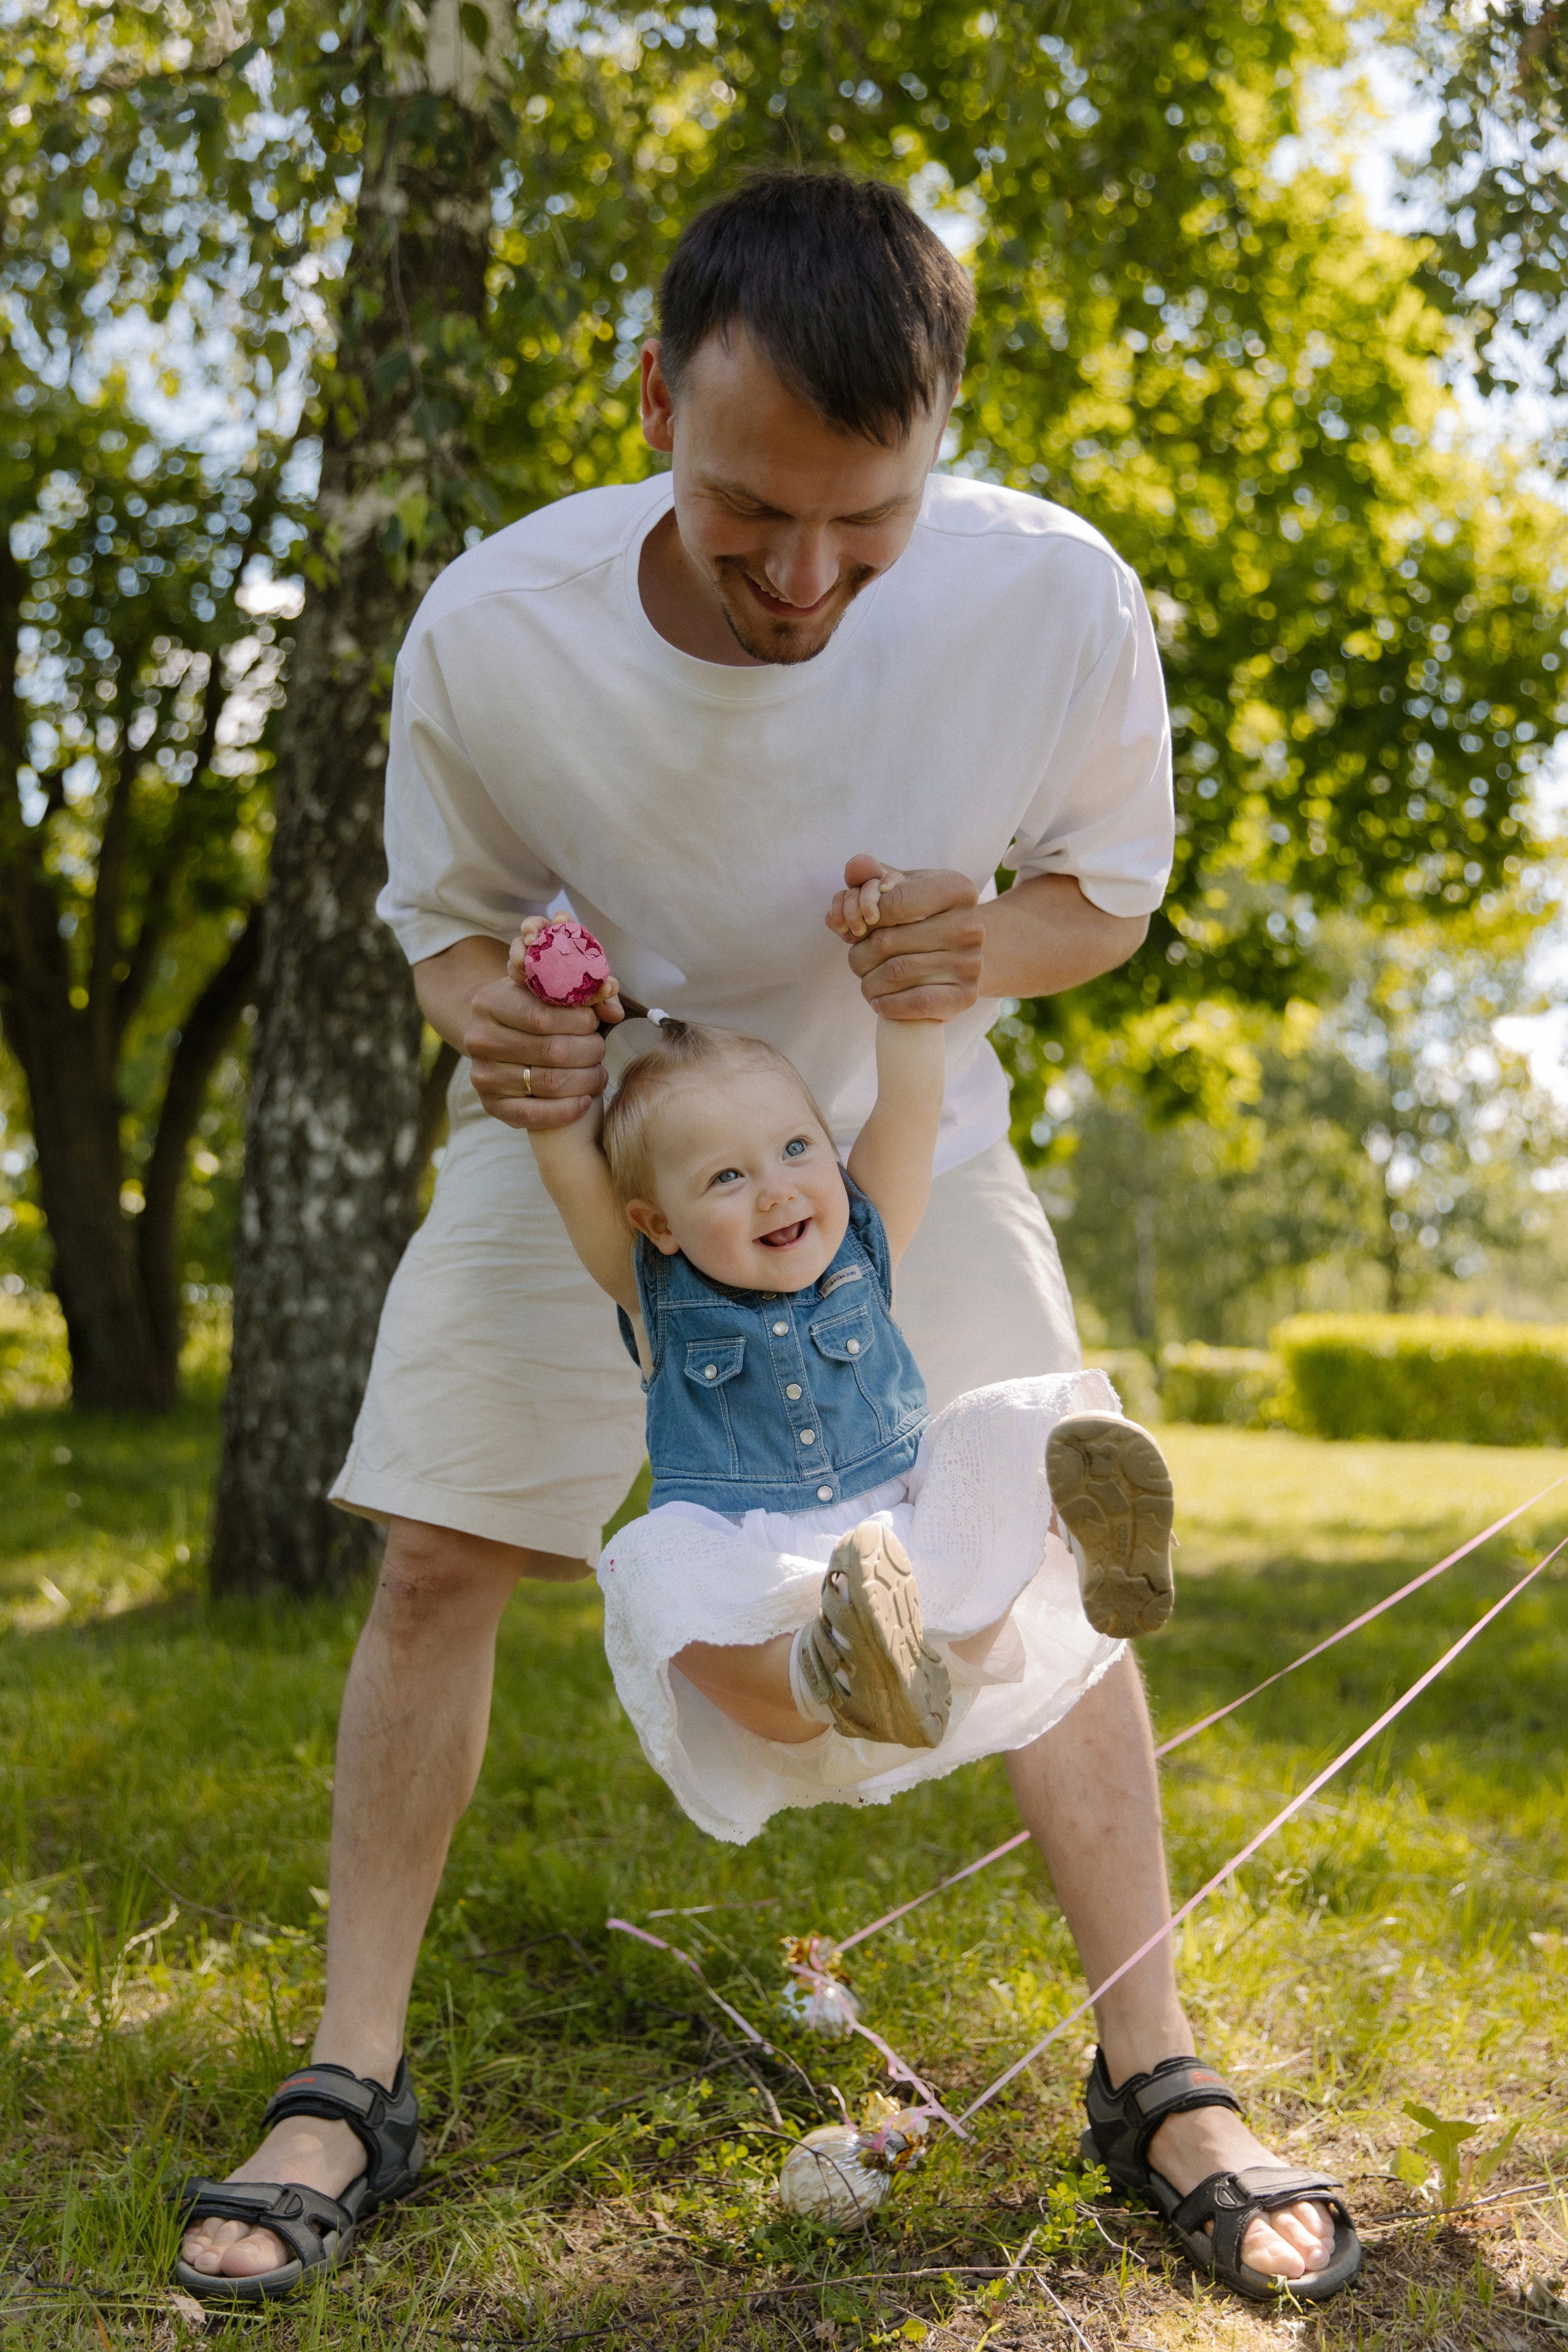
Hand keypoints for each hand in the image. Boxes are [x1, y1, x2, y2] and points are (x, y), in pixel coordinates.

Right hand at [461, 925, 623, 1130]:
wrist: (498, 1040)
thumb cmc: (534, 1010)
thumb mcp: (550, 990)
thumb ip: (583, 989)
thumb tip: (608, 992)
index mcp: (489, 1002)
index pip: (543, 1015)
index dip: (580, 1021)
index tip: (595, 1022)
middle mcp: (479, 1039)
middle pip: (552, 1051)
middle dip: (589, 1051)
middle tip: (599, 1050)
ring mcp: (482, 1076)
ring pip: (550, 1083)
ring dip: (585, 1080)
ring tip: (597, 1073)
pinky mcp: (492, 1106)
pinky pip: (534, 1115)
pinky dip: (567, 1110)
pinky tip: (584, 1101)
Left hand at [826, 853, 982, 1021]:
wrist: (961, 954)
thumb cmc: (920, 917)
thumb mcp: (900, 887)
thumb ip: (870, 874)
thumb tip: (855, 867)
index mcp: (956, 888)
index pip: (895, 901)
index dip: (864, 916)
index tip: (858, 926)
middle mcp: (970, 924)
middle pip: (887, 941)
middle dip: (859, 952)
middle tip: (856, 957)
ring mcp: (971, 962)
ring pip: (896, 973)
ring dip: (867, 981)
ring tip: (866, 979)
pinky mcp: (967, 995)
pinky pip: (917, 1003)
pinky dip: (888, 1005)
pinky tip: (879, 1001)